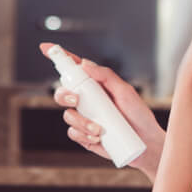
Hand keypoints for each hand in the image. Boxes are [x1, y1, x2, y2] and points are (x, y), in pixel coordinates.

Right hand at [39, 43, 165, 179]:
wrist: (145, 144)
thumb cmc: (138, 115)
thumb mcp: (125, 91)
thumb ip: (106, 76)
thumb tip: (85, 63)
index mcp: (95, 86)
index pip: (74, 70)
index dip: (59, 57)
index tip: (46, 47)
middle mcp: (87, 101)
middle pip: (62, 93)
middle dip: (64, 96)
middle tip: (77, 100)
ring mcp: (85, 118)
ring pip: (67, 116)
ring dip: (81, 122)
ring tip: (99, 129)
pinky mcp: (85, 136)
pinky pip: (73, 133)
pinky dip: (82, 135)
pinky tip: (97, 138)